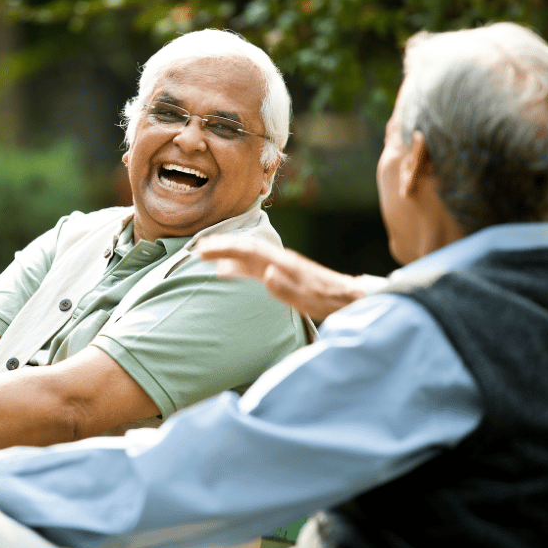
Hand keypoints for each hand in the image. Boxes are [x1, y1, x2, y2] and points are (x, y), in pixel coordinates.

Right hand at [196, 234, 365, 321]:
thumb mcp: (311, 298)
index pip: (249, 250)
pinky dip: (236, 265)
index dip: (225, 248)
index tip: (204, 250)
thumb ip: (289, 288)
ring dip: (226, 254)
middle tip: (197, 249)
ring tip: (206, 257)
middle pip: (246, 249)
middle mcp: (280, 260)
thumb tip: (267, 273)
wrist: (350, 297)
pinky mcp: (282, 275)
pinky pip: (254, 266)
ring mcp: (281, 267)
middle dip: (221, 247)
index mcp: (284, 263)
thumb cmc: (331, 300)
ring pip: (248, 256)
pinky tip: (227, 271)